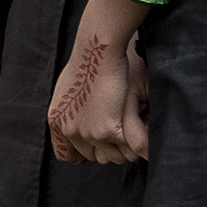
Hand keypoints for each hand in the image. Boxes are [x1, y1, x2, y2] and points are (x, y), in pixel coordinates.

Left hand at [45, 21, 147, 164]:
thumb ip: (74, 110)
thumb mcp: (70, 89)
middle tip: (128, 128)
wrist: (98, 49)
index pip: (69, 155)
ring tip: (138, 122)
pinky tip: (147, 123)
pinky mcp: (107, 130)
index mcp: (58, 121)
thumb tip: (84, 124)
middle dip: (114, 148)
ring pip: (116, 157)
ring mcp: (87, 133)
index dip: (88, 151)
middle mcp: (69, 130)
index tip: (104, 144)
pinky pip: (131, 149)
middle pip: (97, 157)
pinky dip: (143, 144)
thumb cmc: (91, 60)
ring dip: (129, 146)